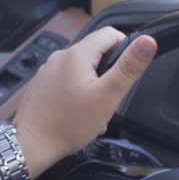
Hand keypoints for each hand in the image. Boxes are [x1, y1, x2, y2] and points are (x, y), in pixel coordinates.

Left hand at [13, 27, 157, 177]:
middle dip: (108, 74)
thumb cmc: (70, 123)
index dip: (125, 48)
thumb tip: (148, 41)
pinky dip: (77, 95)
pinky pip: (68, 82)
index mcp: (77, 54)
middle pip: (95, 54)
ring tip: (93, 112)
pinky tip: (78, 115)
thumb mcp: (108, 96)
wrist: (31, 146)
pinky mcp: (41, 86)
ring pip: (82, 70)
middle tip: (110, 99)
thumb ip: (128, 67)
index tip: (127, 72)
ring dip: (93, 87)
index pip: (110, 33)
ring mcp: (48, 71)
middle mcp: (60, 56)